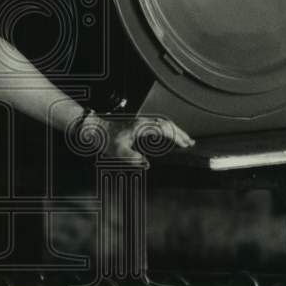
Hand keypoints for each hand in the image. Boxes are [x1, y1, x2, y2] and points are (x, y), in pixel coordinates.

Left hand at [75, 111, 193, 165]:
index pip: (164, 129)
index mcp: (141, 126)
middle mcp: (143, 121)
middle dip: (180, 133)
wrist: (95, 128)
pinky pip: (156, 123)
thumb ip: (132, 158)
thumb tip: (147, 165)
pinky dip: (166, 128)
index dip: (177, 136)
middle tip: (190, 143)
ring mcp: (140, 121)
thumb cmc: (105, 140)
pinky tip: (167, 135)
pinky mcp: (137, 122)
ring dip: (174, 130)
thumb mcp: (117, 152)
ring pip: (162, 122)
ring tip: (184, 139)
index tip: (186, 144)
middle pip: (166, 124)